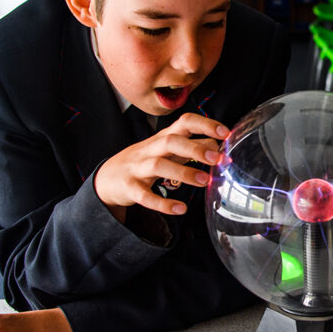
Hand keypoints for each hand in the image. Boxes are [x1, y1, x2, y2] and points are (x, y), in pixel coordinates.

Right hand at [95, 112, 229, 220]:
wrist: (106, 178)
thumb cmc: (144, 162)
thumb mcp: (166, 151)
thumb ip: (191, 148)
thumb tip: (219, 148)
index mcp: (162, 138)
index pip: (184, 122)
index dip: (204, 124)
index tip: (225, 133)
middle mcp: (149, 149)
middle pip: (170, 141)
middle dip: (194, 147)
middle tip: (217, 158)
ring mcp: (137, 168)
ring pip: (158, 165)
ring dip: (183, 172)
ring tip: (204, 181)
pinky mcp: (129, 189)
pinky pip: (145, 196)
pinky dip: (162, 203)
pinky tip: (180, 209)